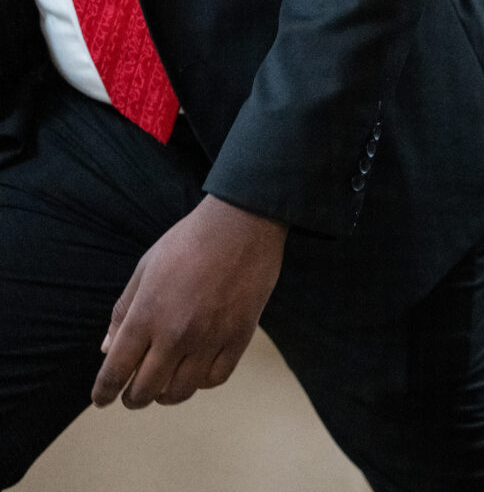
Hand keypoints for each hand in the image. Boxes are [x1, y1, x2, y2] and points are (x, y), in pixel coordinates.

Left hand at [92, 195, 287, 407]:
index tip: (101, 399)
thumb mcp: (144, 269)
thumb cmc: (188, 241)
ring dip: (166, 396)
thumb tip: (107, 348)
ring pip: (182, 390)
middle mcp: (175, 334)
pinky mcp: (239, 336)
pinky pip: (216, 377)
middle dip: (133, 398)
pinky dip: (202, 382)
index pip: (116, 370)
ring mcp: (210, 338)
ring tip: (164, 389)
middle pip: (147, 388)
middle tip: (132, 396)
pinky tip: (197, 373)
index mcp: (146, 315)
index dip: (104, 391)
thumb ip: (123, 311)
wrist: (242, 224)